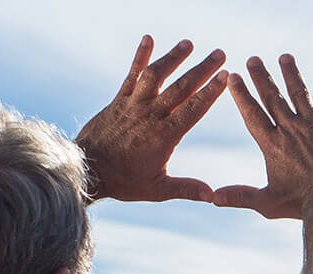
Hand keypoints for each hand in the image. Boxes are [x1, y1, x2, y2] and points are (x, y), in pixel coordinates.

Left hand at [76, 36, 228, 203]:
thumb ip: (186, 189)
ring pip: (157, 76)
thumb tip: (213, 195)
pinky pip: (131, 75)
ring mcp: (134, 105)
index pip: (193, 109)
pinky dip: (140, 56)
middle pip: (181, 87)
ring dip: (173, 58)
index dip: (210, 91)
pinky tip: (148, 39)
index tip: (225, 76)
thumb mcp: (157, 190)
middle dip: (202, 69)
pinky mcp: (119, 100)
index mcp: (164, 136)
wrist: (87, 169)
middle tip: (220, 54)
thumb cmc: (123, 181)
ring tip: (189, 44)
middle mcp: (150, 115)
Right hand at [216, 54, 312, 219]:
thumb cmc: (302, 204)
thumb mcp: (268, 203)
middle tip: (254, 59)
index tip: (233, 77)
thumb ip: (241, 196)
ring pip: (299, 92)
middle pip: (273, 97)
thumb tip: (212, 198)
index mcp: (272, 144)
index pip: (252, 113)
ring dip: (291, 73)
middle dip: (261, 77)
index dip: (242, 94)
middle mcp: (291, 129)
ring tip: (285, 57)